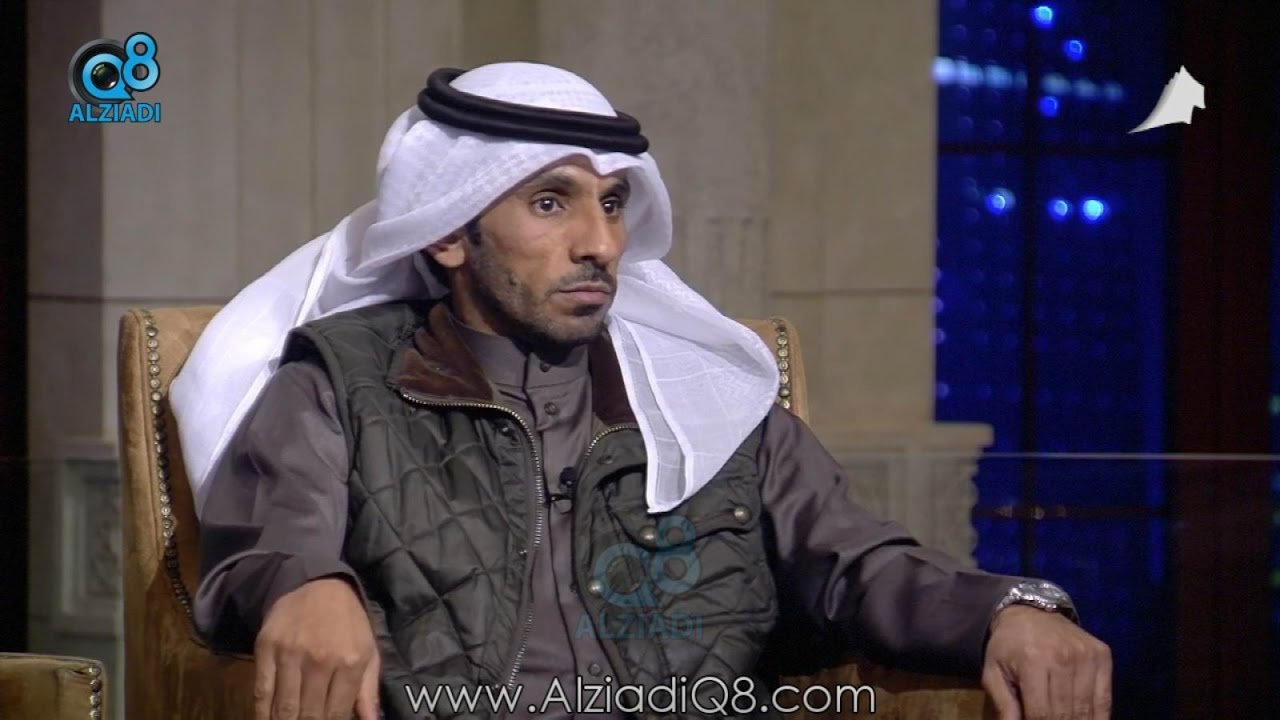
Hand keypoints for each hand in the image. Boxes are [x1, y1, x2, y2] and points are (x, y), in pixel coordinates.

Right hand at [254, 577, 379, 719]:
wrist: (318, 584)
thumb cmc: (348, 621)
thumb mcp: (368, 650)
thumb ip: (368, 690)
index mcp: (351, 661)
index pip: (337, 713)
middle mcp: (320, 659)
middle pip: (309, 714)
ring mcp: (290, 654)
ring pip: (284, 708)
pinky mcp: (266, 648)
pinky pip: (261, 691)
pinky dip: (262, 713)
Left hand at [982, 605, 1111, 719]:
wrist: (1029, 612)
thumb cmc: (1008, 646)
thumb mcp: (994, 672)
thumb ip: (1003, 704)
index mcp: (1033, 662)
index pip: (1041, 713)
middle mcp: (1063, 658)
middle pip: (1066, 714)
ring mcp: (1086, 657)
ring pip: (1086, 710)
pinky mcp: (1102, 656)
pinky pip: (1104, 699)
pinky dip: (1098, 717)